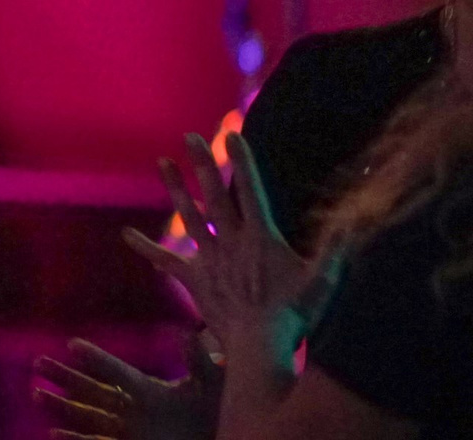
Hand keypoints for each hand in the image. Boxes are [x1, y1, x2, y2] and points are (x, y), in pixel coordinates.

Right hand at [34, 333, 222, 439]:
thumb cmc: (213, 419)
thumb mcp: (211, 389)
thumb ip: (200, 363)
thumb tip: (190, 331)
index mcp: (148, 391)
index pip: (117, 373)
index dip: (98, 360)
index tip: (73, 344)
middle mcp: (132, 410)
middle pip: (93, 392)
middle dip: (66, 377)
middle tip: (39, 362)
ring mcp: (128, 433)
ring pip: (88, 417)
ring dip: (62, 406)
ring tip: (37, 394)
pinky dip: (76, 439)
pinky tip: (54, 432)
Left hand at [123, 133, 345, 362]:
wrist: (260, 344)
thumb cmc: (294, 314)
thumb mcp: (322, 281)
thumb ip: (334, 250)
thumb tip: (353, 222)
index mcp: (260, 236)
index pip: (251, 189)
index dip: (242, 161)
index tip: (232, 134)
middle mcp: (231, 240)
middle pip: (214, 194)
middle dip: (202, 163)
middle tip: (189, 136)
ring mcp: (209, 257)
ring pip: (189, 216)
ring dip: (174, 188)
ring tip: (162, 162)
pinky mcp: (193, 277)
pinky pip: (165, 260)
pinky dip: (145, 247)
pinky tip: (124, 234)